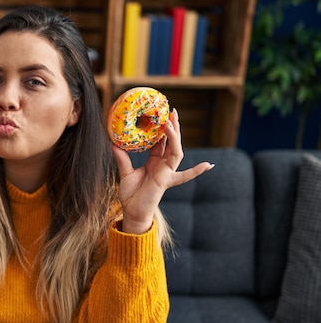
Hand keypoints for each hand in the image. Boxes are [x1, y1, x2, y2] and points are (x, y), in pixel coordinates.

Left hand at [111, 108, 213, 234]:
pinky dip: (196, 170)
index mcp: (154, 162)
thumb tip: (113, 143)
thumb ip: (122, 158)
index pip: (160, 142)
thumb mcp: (125, 172)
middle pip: (171, 142)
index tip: (162, 115)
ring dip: (175, 137)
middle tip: (172, 111)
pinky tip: (208, 166)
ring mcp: (167, 172)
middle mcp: (163, 165)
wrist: (132, 211)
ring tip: (171, 122)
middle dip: (173, 127)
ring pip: (175, 151)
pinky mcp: (166, 180)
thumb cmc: (130, 194)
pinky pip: (183, 173)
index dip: (162, 130)